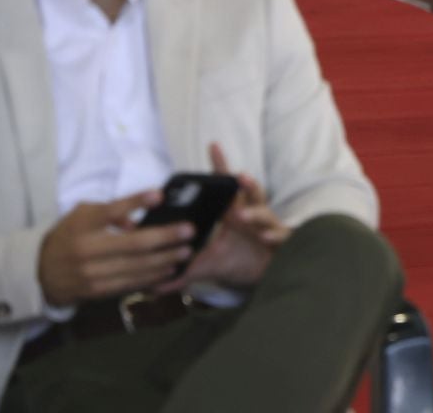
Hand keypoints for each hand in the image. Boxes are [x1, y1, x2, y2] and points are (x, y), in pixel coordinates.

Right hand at [37, 189, 192, 307]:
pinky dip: (152, 277)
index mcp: (83, 225)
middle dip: (165, 237)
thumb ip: (110, 213)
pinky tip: (169, 269)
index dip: (136, 202)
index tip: (159, 195)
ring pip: (135, 267)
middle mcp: (87, 249)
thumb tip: (135, 221)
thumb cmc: (69, 236)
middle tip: (188, 231)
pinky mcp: (97, 291)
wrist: (40, 273)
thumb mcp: (82, 216)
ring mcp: (92, 273)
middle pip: (132, 244)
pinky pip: (129, 283)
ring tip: (185, 252)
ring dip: (164, 259)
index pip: (111, 211)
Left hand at [158, 145, 288, 292]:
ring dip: (255, 213)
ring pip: (266, 213)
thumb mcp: (206, 268)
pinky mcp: (280, 242)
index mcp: (234, 214)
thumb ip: (181, 274)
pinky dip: (274, 235)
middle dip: (247, 184)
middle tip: (238, 177)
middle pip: (253, 193)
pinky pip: (280, 235)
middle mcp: (253, 216)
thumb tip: (151, 286)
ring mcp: (268, 227)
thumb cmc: (237, 263)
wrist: (261, 279)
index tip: (213, 146)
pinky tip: (266, 237)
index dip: (221, 166)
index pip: (228, 187)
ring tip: (241, 216)